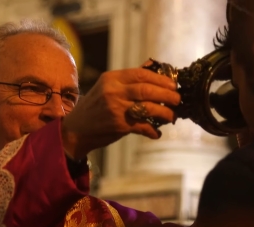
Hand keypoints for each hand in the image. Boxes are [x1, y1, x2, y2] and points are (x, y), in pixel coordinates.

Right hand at [61, 68, 179, 158]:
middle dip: (166, 95)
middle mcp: (113, 91)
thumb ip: (128, 79)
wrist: (76, 129)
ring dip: (164, 113)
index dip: (161, 79)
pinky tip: (157, 133)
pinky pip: (142, 126)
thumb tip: (152, 66)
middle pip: (147, 89)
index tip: (173, 85)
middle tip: (178, 100)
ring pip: (148, 107)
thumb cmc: (96, 107)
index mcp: (112, 78)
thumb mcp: (107, 87)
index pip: (142, 74)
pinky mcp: (118, 125)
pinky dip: (153, 130)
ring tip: (172, 116)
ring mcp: (116, 108)